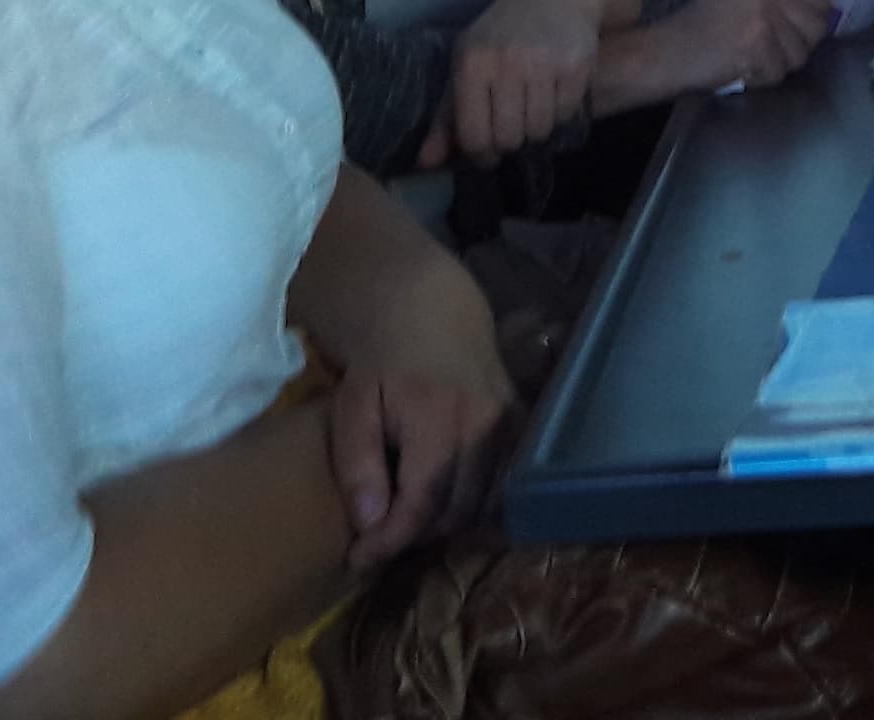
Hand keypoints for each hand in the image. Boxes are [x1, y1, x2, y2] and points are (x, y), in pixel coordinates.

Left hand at [321, 284, 519, 570]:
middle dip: (414, 535)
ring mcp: (510, 424)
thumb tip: (372, 524)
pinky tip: (442, 501)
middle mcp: (484, 424)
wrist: (430, 314)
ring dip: (444, 523)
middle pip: (455, 510)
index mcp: (437, 416)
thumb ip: (358, 464)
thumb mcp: (351, 406)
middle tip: (379, 538)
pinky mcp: (522, 425)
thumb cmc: (382, 363)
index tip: (358, 560)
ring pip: (482, 503)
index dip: (390, 540)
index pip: (421, 502)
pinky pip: (502, 483)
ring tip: (407, 520)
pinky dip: (472, 503)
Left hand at [436, 0, 614, 165]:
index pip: (473, 136)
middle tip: (514, 124)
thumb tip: (426, 164)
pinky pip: (565, 115)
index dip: (481, 154)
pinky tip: (555, 89)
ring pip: (538, 132)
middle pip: (508, 139)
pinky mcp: (575, 66)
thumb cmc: (504, 32)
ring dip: (537, 128)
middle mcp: (504, 63)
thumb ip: (446, 116)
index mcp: (470, 65)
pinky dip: (561, 112)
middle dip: (511, 142)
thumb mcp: (468, 63)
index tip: (488, 151)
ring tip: (534, 104)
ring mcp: (542, 64)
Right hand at [602, 0, 834, 106]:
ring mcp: (764, 17)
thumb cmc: (693, 30)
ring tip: (747, 60)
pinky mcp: (757, 46)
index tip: (800, 34)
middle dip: (798, 46)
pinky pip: (778, 74)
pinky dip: (760, 79)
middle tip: (768, 53)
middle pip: (816, 28)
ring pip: (800, 55)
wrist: (658, 51)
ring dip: (777, 66)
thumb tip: (819, 12)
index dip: (811, 20)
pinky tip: (737, 70)